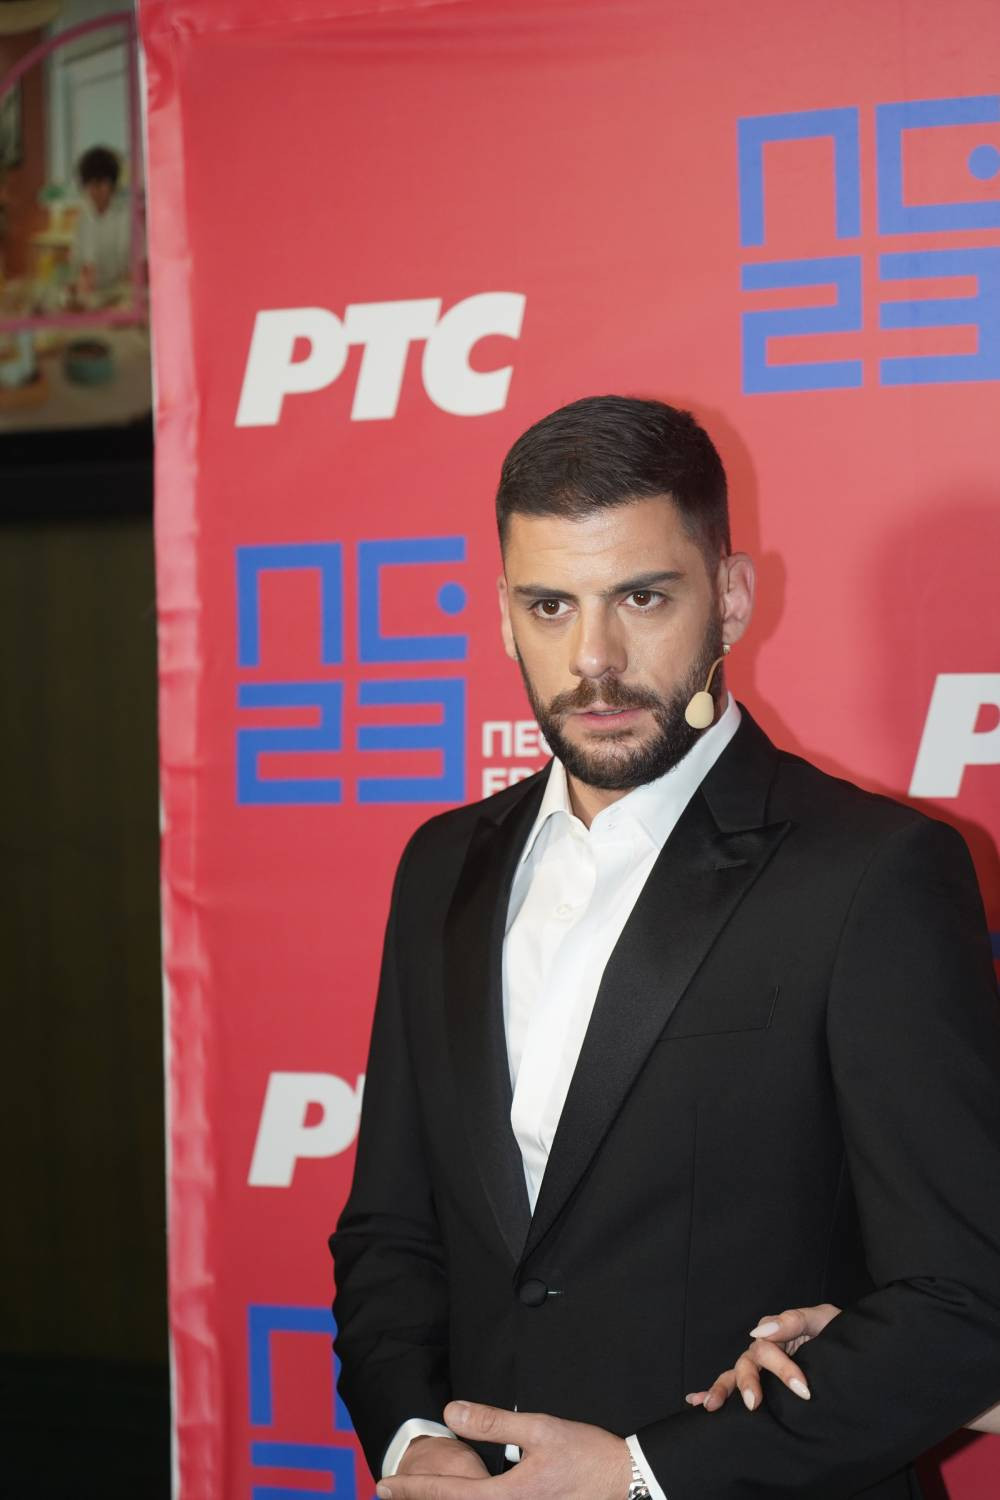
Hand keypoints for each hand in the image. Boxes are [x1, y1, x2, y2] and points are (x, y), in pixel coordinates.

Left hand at [376, 1401, 631, 1499]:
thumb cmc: (587, 1456)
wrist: (629, 1484)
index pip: (448, 1494)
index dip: (413, 1489)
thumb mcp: (540, 1428)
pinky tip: (462, 1499)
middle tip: (385, 1492)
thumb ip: (493, 1423)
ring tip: (416, 1497)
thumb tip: (451, 1413)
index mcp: (508, 1497)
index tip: (384, 1484)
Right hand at [686, 1303, 841, 1412]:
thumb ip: (794, 1320)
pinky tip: (696, 1401)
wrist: (854, 1352)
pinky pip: (732, 1382)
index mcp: (778, 1331)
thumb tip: (761, 1330)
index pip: (768, 1347)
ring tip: (711, 1405)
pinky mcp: (764, 1381)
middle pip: (748, 1361)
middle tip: (754, 1403)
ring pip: (736, 1373)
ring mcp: (762, 1364)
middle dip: (748, 1382)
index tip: (803, 1390)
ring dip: (722, 1388)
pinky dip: (713, 1389)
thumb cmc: (837, 1331)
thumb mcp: (822, 1319)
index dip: (783, 1369)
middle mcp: (766, 1347)